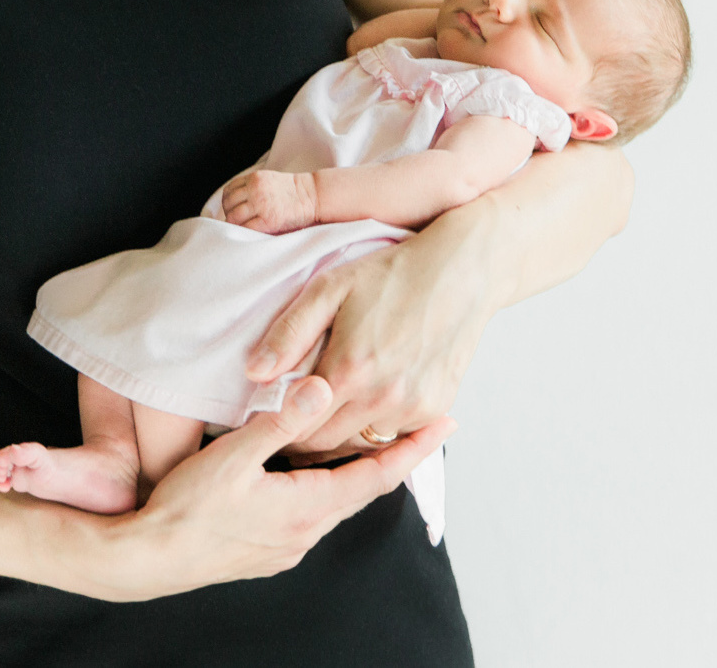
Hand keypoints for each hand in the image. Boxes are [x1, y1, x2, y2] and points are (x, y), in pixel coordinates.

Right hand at [90, 376, 455, 601]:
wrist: (149, 559)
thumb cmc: (185, 510)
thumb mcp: (232, 457)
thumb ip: (281, 422)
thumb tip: (323, 388)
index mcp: (306, 508)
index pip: (376, 476)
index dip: (413, 449)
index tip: (444, 425)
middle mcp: (305, 532)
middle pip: (362, 490)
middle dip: (391, 456)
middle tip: (418, 426)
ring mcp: (287, 546)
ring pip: (335, 502)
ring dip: (356, 473)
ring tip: (370, 441)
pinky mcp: (267, 551)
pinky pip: (310, 514)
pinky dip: (325, 488)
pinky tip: (311, 472)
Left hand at [218, 168, 318, 233]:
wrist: (312, 196)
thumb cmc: (292, 190)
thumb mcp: (269, 179)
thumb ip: (252, 186)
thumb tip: (235, 201)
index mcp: (254, 178)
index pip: (229, 190)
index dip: (227, 201)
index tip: (231, 208)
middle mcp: (255, 190)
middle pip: (228, 204)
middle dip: (229, 213)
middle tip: (235, 220)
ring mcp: (261, 205)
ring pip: (234, 217)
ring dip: (234, 224)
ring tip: (241, 227)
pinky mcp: (268, 220)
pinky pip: (246, 228)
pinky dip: (243, 231)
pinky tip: (248, 232)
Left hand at [245, 212, 494, 457]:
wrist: (461, 270)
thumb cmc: (393, 274)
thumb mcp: (330, 288)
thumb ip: (289, 333)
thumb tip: (255, 373)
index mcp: (349, 368)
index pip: (297, 425)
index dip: (278, 425)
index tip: (268, 418)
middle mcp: (382, 397)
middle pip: (326, 444)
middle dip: (304, 435)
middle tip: (293, 418)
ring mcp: (412, 406)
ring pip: (360, 443)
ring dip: (341, 432)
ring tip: (329, 407)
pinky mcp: (434, 407)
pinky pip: (394, 433)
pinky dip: (376, 423)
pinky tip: (368, 398)